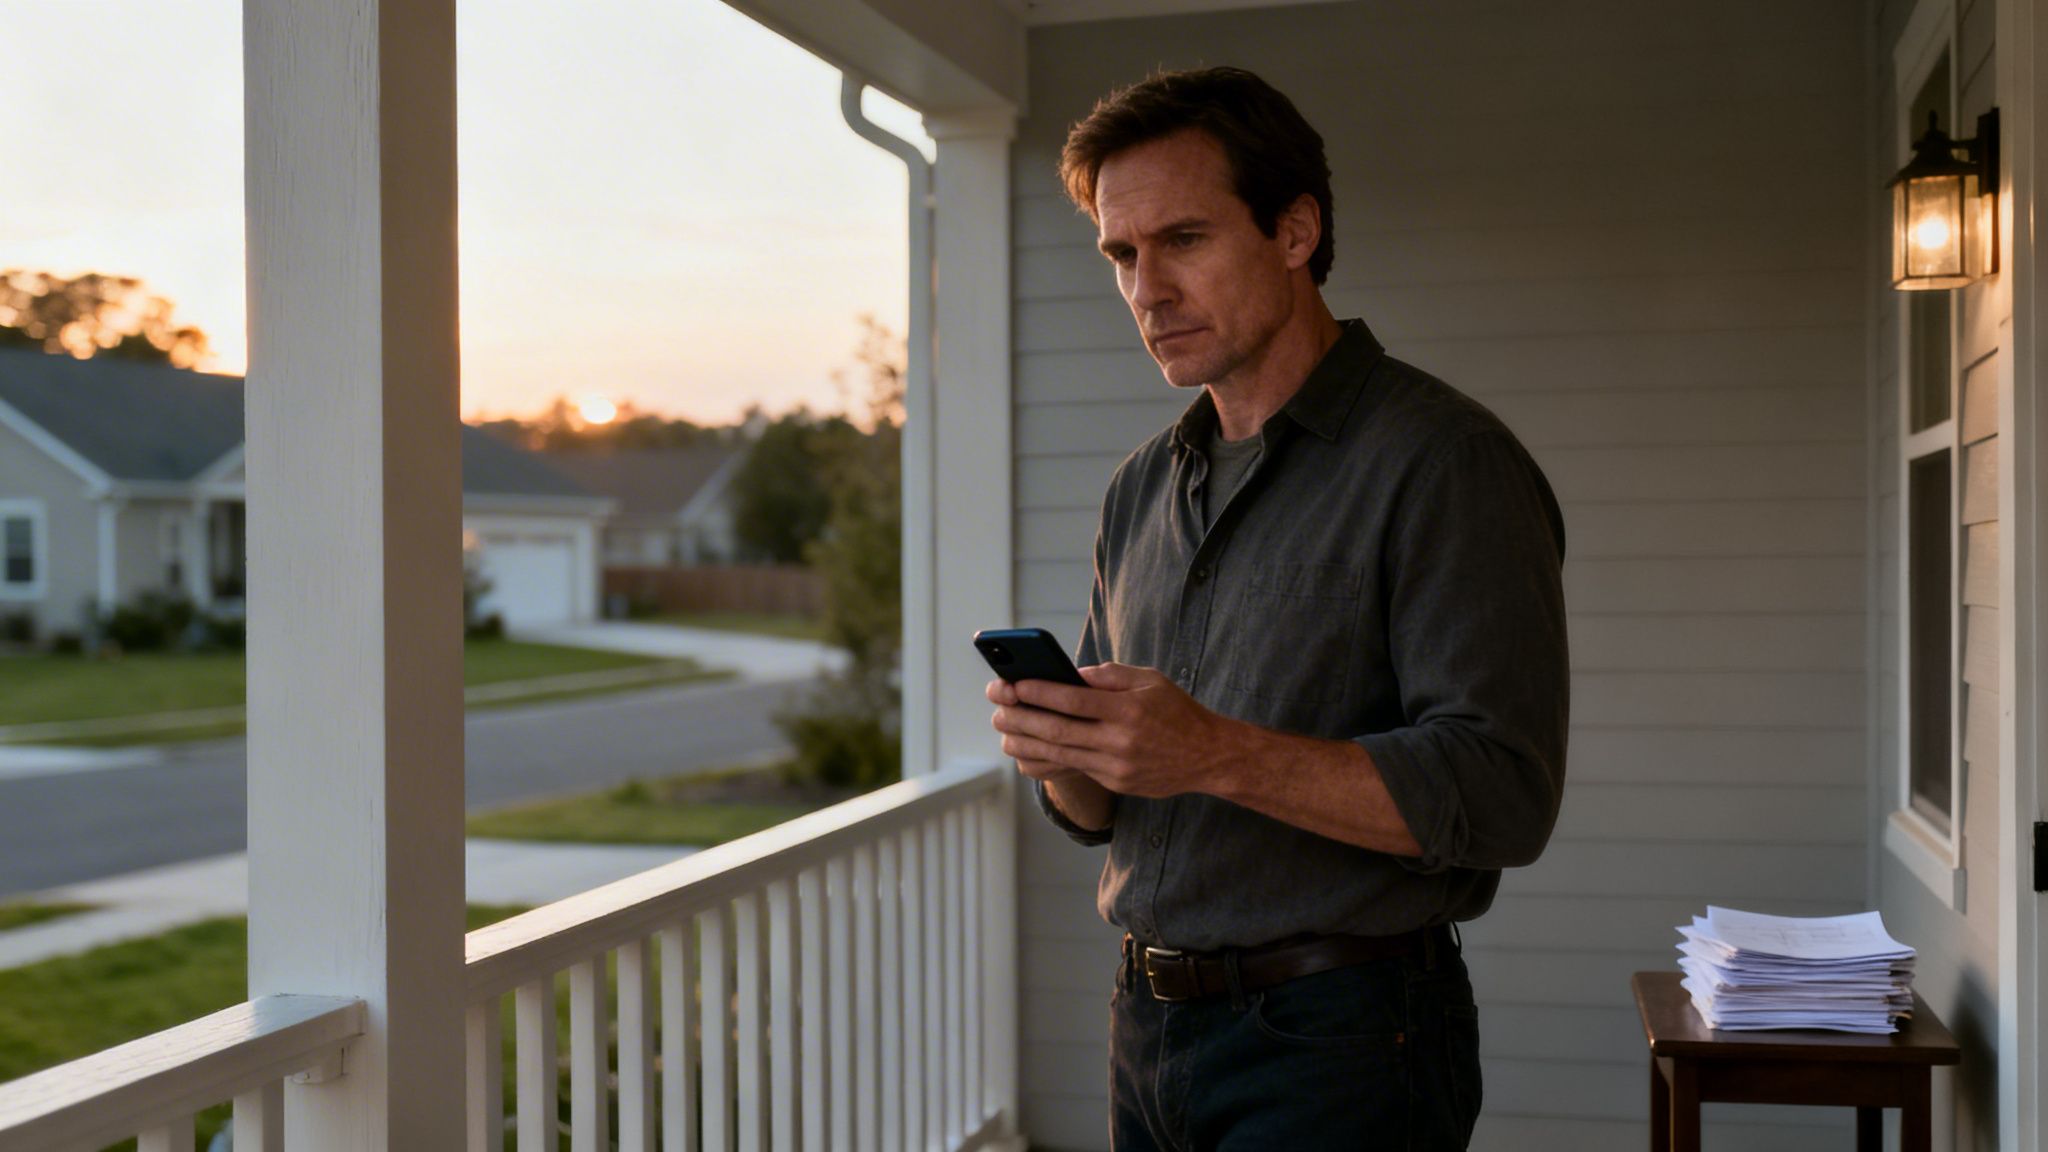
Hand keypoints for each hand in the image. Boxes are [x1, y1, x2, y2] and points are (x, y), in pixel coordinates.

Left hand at [989, 662, 1235, 798]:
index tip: (1014, 684)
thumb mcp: (1149, 680)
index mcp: (1128, 709)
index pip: (1074, 700)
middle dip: (1022, 719)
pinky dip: (1049, 757)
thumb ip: (1109, 676)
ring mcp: (1117, 766)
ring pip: (1061, 754)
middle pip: (1059, 731)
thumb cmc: (1176, 711)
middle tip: (997, 709)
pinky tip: (1030, 748)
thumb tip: (1070, 674)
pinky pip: (1076, 768)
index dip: (1039, 692)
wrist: (1208, 756)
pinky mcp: (1116, 783)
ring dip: (1027, 743)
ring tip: (1004, 731)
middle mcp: (1121, 740)